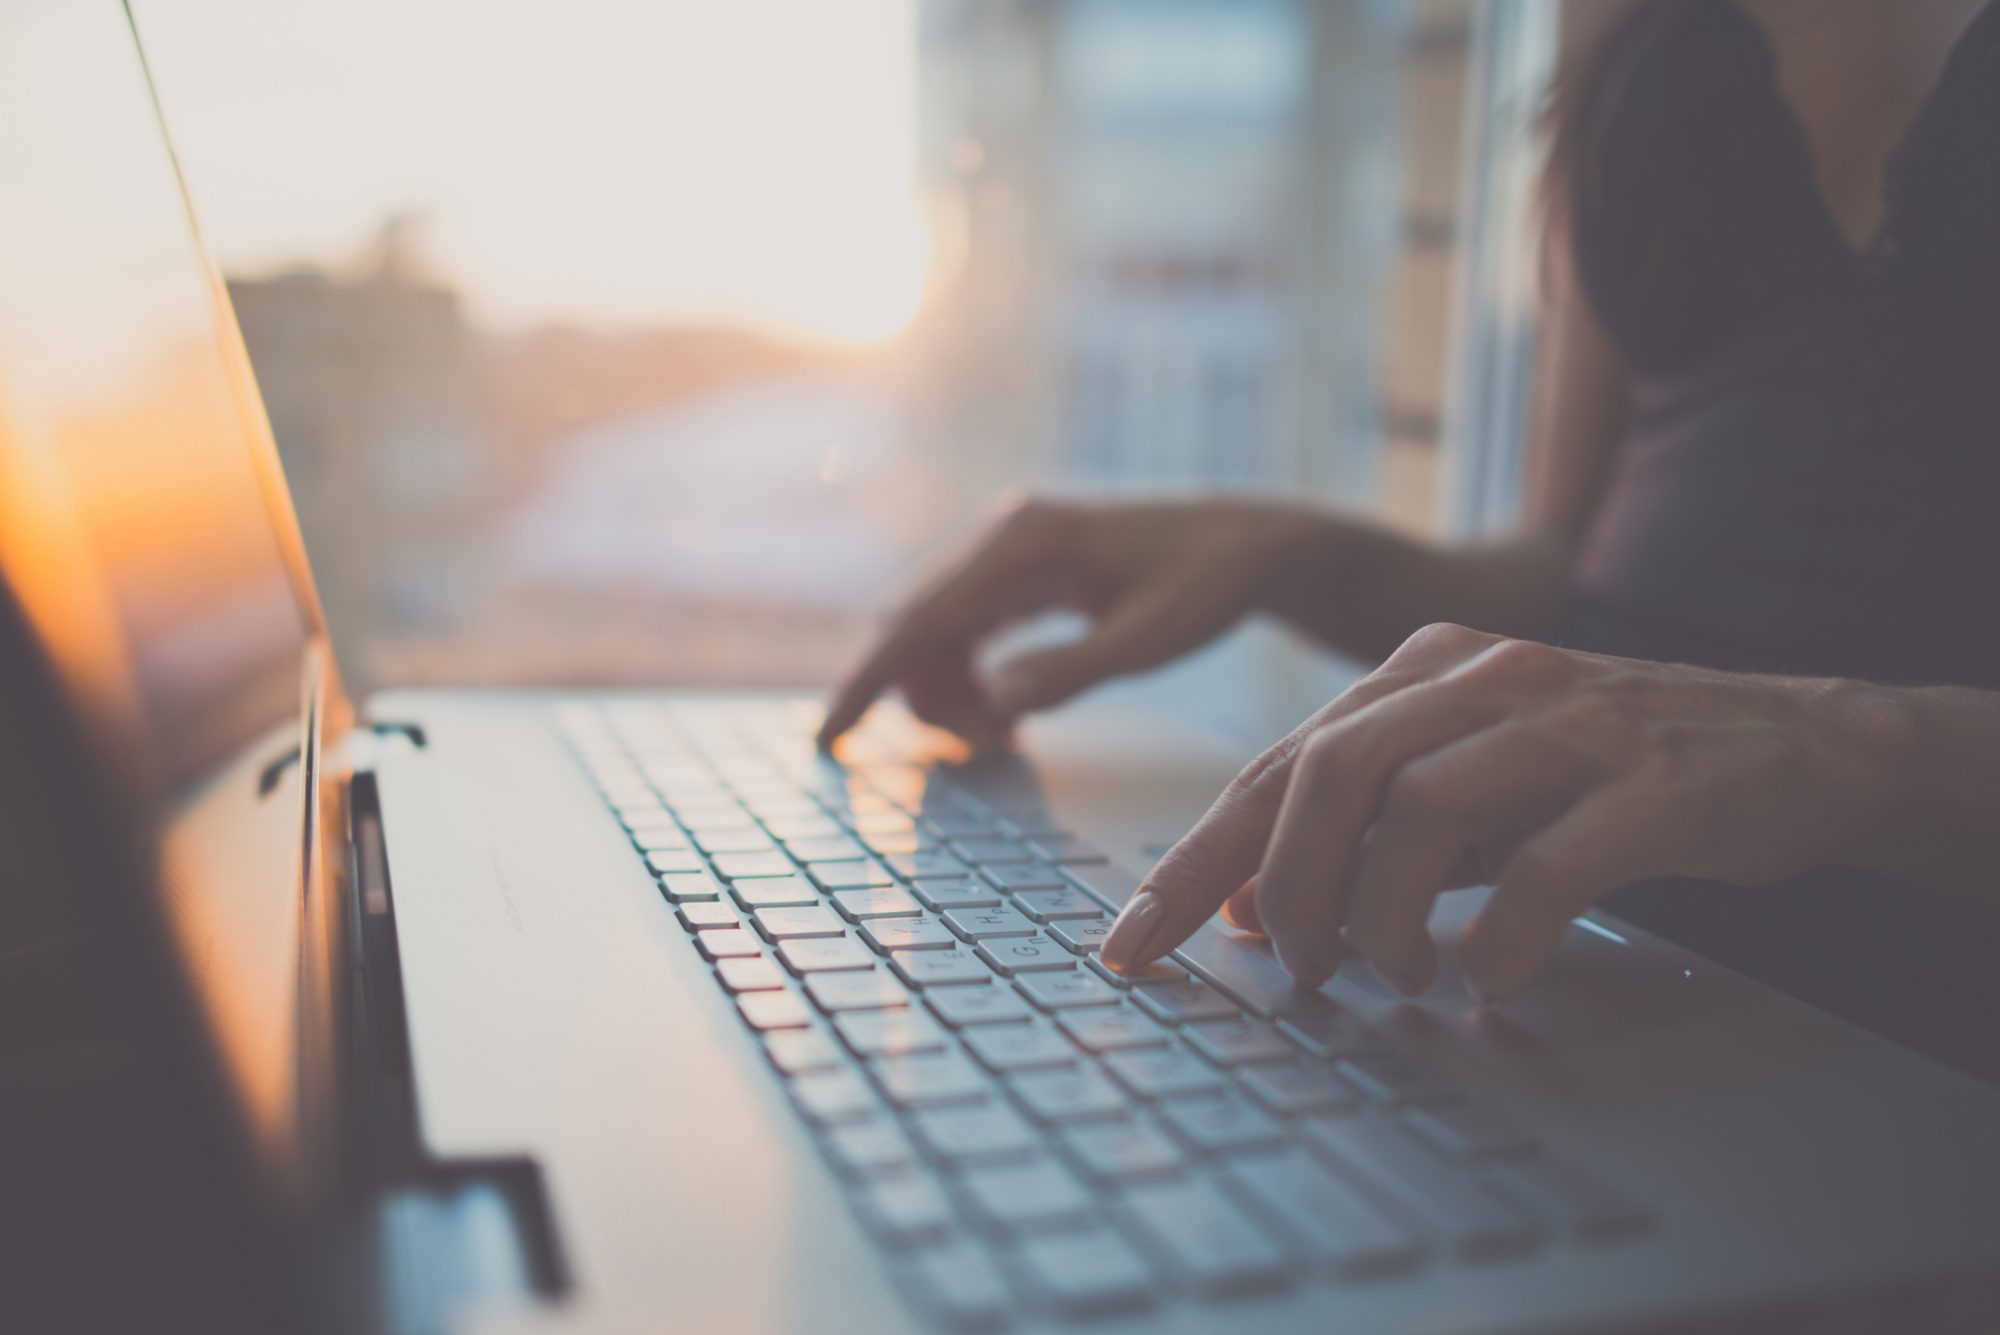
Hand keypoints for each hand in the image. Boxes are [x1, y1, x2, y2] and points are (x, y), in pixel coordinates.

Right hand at [817, 494, 1330, 749]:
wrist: (1250, 544)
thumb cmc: (1208, 586)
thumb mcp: (1149, 641)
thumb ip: (1070, 671)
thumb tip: (994, 702)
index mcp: (1024, 543)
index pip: (919, 620)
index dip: (868, 682)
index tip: (829, 740)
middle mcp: (1002, 536)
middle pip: (916, 625)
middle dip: (922, 699)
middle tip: (979, 752)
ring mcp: (1009, 550)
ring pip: (936, 632)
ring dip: (949, 692)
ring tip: (1004, 738)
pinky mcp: (1022, 568)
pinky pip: (967, 627)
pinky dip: (971, 675)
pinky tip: (1006, 716)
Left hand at [1100, 622, 1917, 1001]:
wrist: (1799, 743)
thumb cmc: (1606, 775)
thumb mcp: (1469, 785)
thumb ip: (1360, 832)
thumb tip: (1243, 906)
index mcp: (1421, 670)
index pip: (1276, 766)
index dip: (1196, 860)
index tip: (1132, 943)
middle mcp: (1483, 679)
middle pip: (1330, 771)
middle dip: (1283, 886)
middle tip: (1295, 969)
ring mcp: (1570, 723)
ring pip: (1424, 807)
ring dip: (1382, 911)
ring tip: (1394, 977)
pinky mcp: (1654, 782)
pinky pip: (1550, 861)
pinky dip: (1501, 932)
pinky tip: (1489, 979)